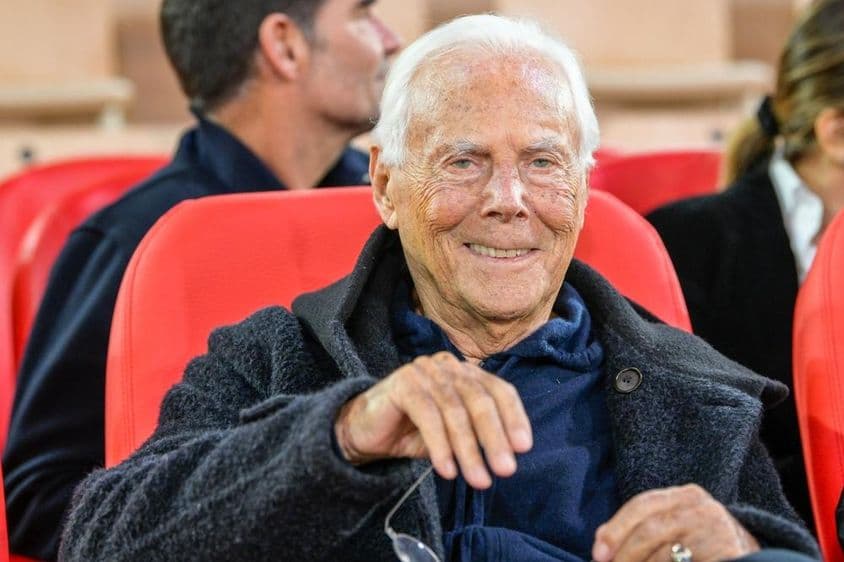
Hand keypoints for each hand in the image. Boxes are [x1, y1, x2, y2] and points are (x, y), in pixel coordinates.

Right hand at [334, 351, 532, 488]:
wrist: (363, 431)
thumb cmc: (412, 431)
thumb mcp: (453, 434)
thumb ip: (478, 434)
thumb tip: (510, 454)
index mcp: (466, 372)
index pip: (499, 390)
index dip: (514, 417)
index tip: (524, 448)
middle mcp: (448, 366)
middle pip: (480, 399)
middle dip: (495, 438)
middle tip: (506, 470)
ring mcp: (425, 371)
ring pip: (455, 410)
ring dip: (469, 449)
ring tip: (478, 479)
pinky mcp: (403, 383)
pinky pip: (428, 416)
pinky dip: (441, 446)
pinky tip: (447, 470)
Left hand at [591, 484, 758, 561]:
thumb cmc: (705, 546)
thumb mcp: (676, 528)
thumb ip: (642, 528)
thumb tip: (601, 544)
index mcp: (686, 495)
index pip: (643, 504)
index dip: (616, 529)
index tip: (598, 554)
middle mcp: (703, 508)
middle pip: (650, 530)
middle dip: (625, 555)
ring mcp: (717, 532)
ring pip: (664, 554)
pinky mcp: (727, 553)